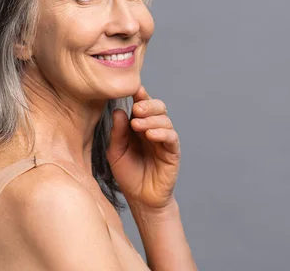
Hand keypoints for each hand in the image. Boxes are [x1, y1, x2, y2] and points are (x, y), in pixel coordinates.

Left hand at [106, 85, 180, 210]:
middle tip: (136, 109)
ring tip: (138, 125)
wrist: (141, 199)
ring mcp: (164, 140)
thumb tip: (118, 110)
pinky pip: (171, 137)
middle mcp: (153, 129)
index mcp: (139, 126)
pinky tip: (151, 135)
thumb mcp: (116, 152)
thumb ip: (118, 133)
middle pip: (158, 107)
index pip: (142, 105)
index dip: (140, 96)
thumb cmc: (128, 175)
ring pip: (165, 120)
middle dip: (148, 105)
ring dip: (152, 119)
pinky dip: (162, 133)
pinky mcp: (173, 152)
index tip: (134, 90)